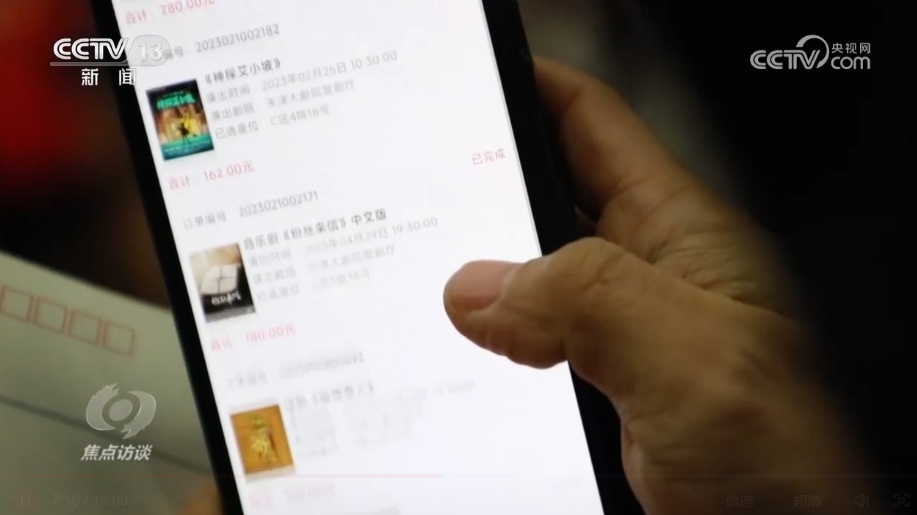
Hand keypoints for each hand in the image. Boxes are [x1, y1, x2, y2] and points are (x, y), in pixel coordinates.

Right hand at [443, 58, 867, 513]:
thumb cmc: (795, 468)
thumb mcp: (700, 364)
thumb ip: (591, 304)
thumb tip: (480, 287)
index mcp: (680, 237)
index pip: (589, 125)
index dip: (526, 87)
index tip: (460, 77)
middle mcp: (643, 281)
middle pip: (542, 204)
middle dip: (475, 193)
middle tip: (405, 195)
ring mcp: (617, 343)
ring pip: (524, 287)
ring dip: (474, 286)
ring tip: (408, 281)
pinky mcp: (597, 398)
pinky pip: (522, 353)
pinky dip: (482, 352)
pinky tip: (453, 360)